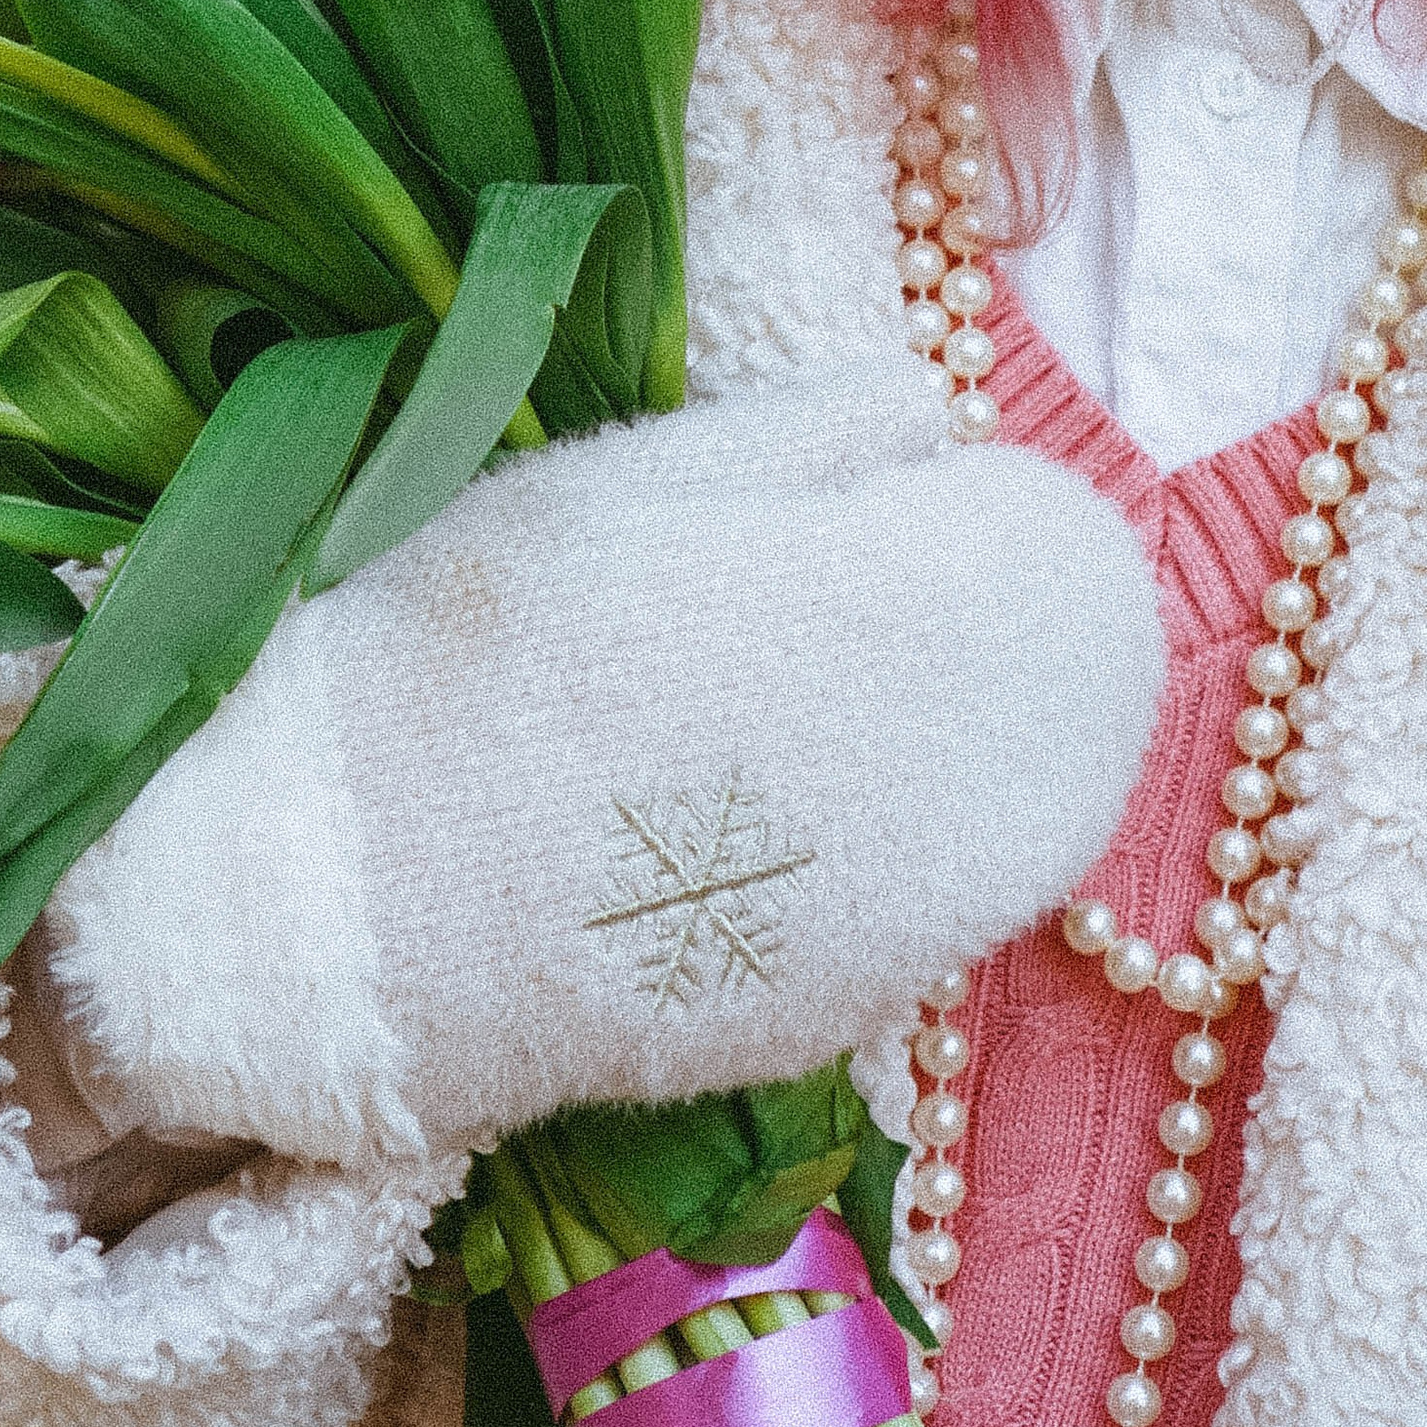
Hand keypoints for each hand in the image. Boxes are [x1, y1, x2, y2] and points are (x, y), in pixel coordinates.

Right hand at [36, 351, 1163, 1164]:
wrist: (344, 915)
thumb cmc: (462, 652)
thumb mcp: (621, 481)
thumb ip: (809, 434)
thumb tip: (944, 408)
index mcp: (877, 612)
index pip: (1063, 544)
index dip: (986, 504)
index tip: (897, 492)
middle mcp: (937, 781)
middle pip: (1082, 677)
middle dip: (1006, 612)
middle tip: (866, 580)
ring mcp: (910, 919)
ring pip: (1038, 798)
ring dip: (975, 729)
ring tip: (820, 694)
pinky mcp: (859, 1018)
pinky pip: (958, 897)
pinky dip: (919, 837)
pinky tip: (791, 807)